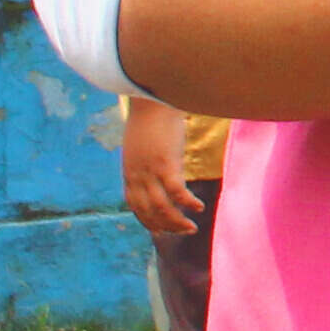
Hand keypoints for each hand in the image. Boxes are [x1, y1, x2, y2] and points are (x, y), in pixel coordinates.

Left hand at [119, 93, 204, 235]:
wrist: (153, 99)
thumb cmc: (151, 116)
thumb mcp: (141, 141)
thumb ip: (145, 157)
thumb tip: (157, 162)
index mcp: (130, 171)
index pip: (135, 205)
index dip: (147, 221)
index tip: (160, 231)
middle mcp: (137, 176)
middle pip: (149, 211)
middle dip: (165, 226)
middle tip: (183, 231)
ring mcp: (150, 171)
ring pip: (162, 207)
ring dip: (177, 221)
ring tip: (191, 227)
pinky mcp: (165, 164)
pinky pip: (177, 192)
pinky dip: (187, 203)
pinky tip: (199, 207)